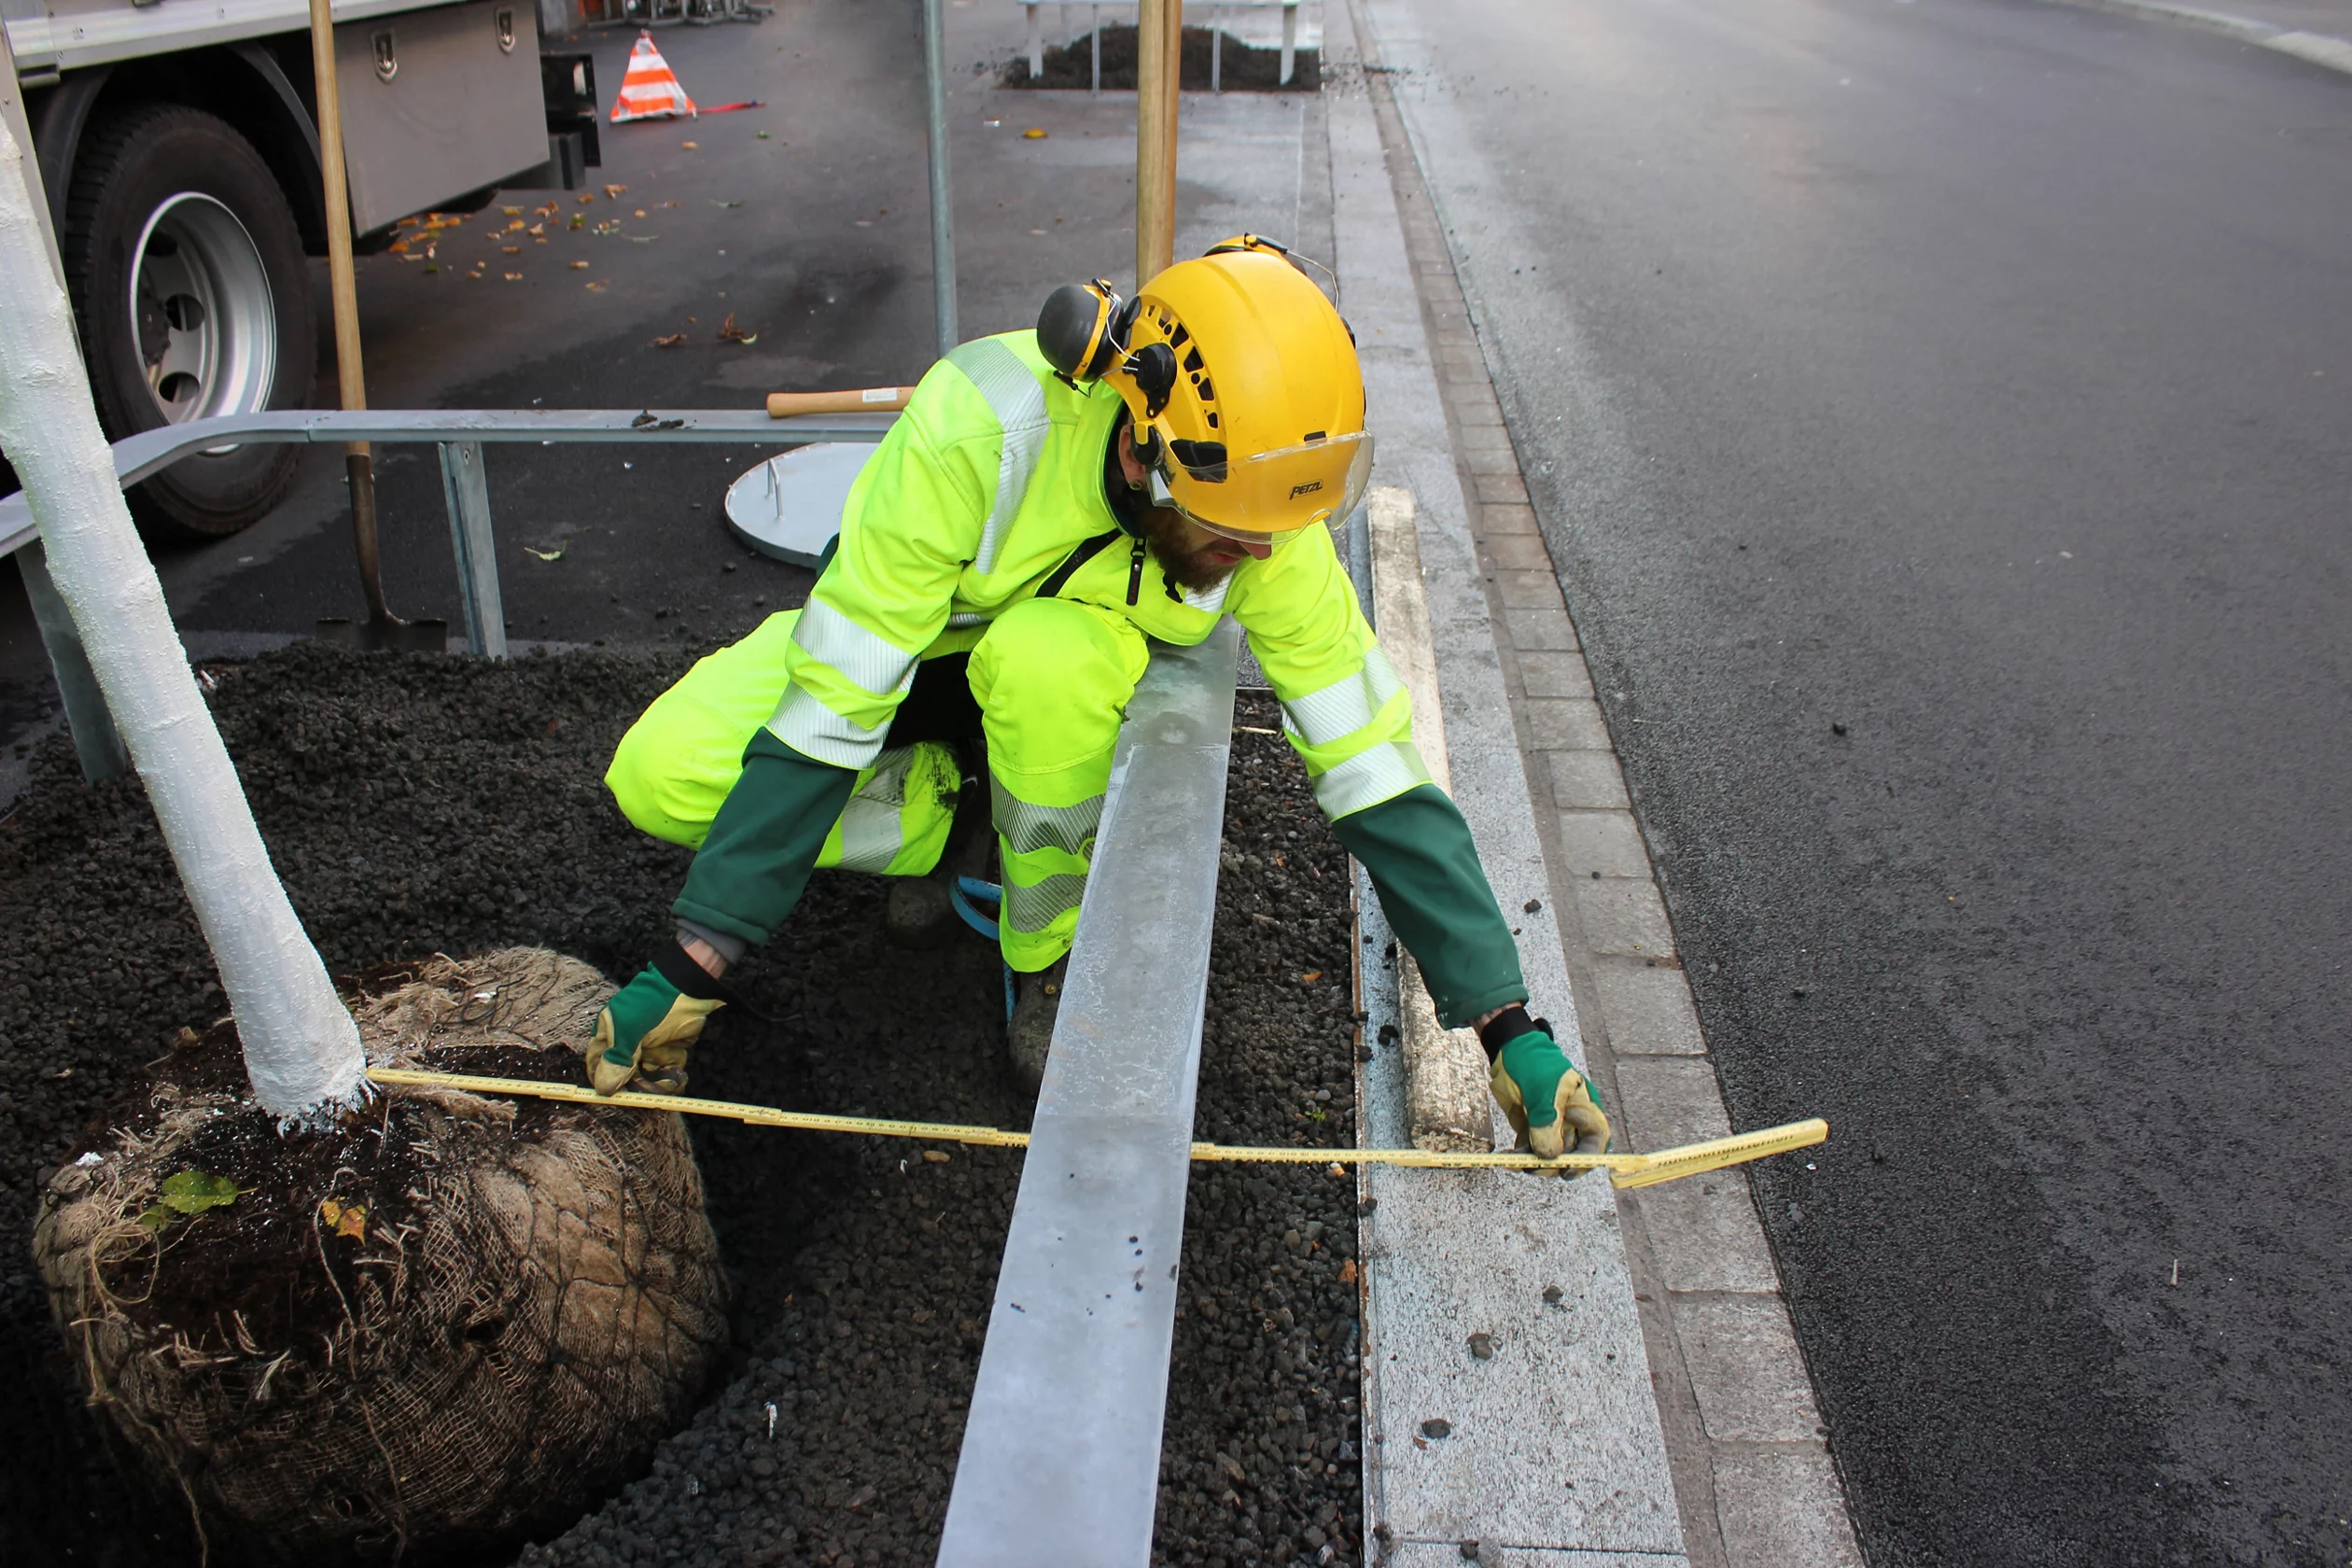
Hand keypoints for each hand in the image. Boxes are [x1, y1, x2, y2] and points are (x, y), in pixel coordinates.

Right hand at [588, 966, 722, 1094]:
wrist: (691, 988)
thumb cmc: (653, 1004)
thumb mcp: (630, 1030)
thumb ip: (617, 1059)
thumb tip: (603, 1089)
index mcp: (610, 1033)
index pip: (597, 1063)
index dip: (602, 1080)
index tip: (613, 1097)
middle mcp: (628, 1042)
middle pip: (624, 1075)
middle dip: (636, 1086)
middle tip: (647, 1094)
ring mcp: (649, 1047)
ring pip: (647, 1076)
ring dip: (658, 1083)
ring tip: (670, 1081)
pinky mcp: (670, 1049)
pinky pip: (666, 1071)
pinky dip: (673, 1076)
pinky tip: (679, 1076)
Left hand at [1487, 1019, 1610, 1170]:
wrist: (1508, 1051)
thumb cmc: (1535, 1063)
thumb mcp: (1543, 1092)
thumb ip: (1547, 1123)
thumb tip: (1549, 1156)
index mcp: (1583, 1109)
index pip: (1595, 1141)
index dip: (1586, 1160)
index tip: (1567, 1172)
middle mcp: (1570, 1121)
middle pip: (1571, 1154)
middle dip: (1553, 1164)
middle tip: (1532, 1167)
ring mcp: (1550, 1125)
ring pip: (1549, 1155)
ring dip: (1534, 1163)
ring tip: (1515, 1161)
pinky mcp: (1531, 1127)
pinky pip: (1529, 1149)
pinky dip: (1520, 1156)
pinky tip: (1507, 1156)